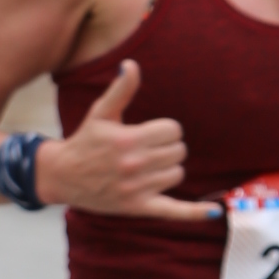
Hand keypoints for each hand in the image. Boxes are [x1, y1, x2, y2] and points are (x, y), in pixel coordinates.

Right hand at [37, 61, 217, 222]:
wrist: (64, 176)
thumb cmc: (86, 140)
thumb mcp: (101, 112)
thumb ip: (121, 90)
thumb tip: (131, 65)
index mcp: (129, 139)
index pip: (174, 131)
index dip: (165, 130)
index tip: (150, 133)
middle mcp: (134, 165)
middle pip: (178, 152)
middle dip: (167, 148)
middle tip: (147, 150)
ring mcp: (137, 188)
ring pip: (177, 174)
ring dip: (168, 169)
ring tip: (148, 167)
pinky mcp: (138, 207)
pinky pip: (174, 211)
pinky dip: (195, 213)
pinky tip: (214, 212)